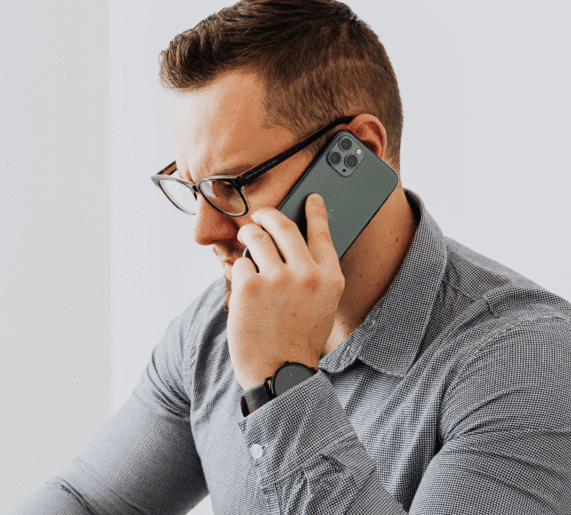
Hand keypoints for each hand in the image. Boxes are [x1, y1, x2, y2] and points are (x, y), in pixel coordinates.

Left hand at [227, 193, 344, 389]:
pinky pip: (240, 264)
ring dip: (248, 236)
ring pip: (256, 239)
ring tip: (246, 241)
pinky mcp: (249, 286)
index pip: (323, 232)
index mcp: (330, 278)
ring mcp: (276, 278)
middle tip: (260, 216)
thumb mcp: (321, 306)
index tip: (311, 197)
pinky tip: (244, 289)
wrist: (279, 373)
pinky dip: (239, 273)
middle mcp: (306, 273)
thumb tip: (293, 244)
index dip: (316, 211)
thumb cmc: (298, 340)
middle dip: (268, 215)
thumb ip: (313, 275)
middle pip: (283, 226)